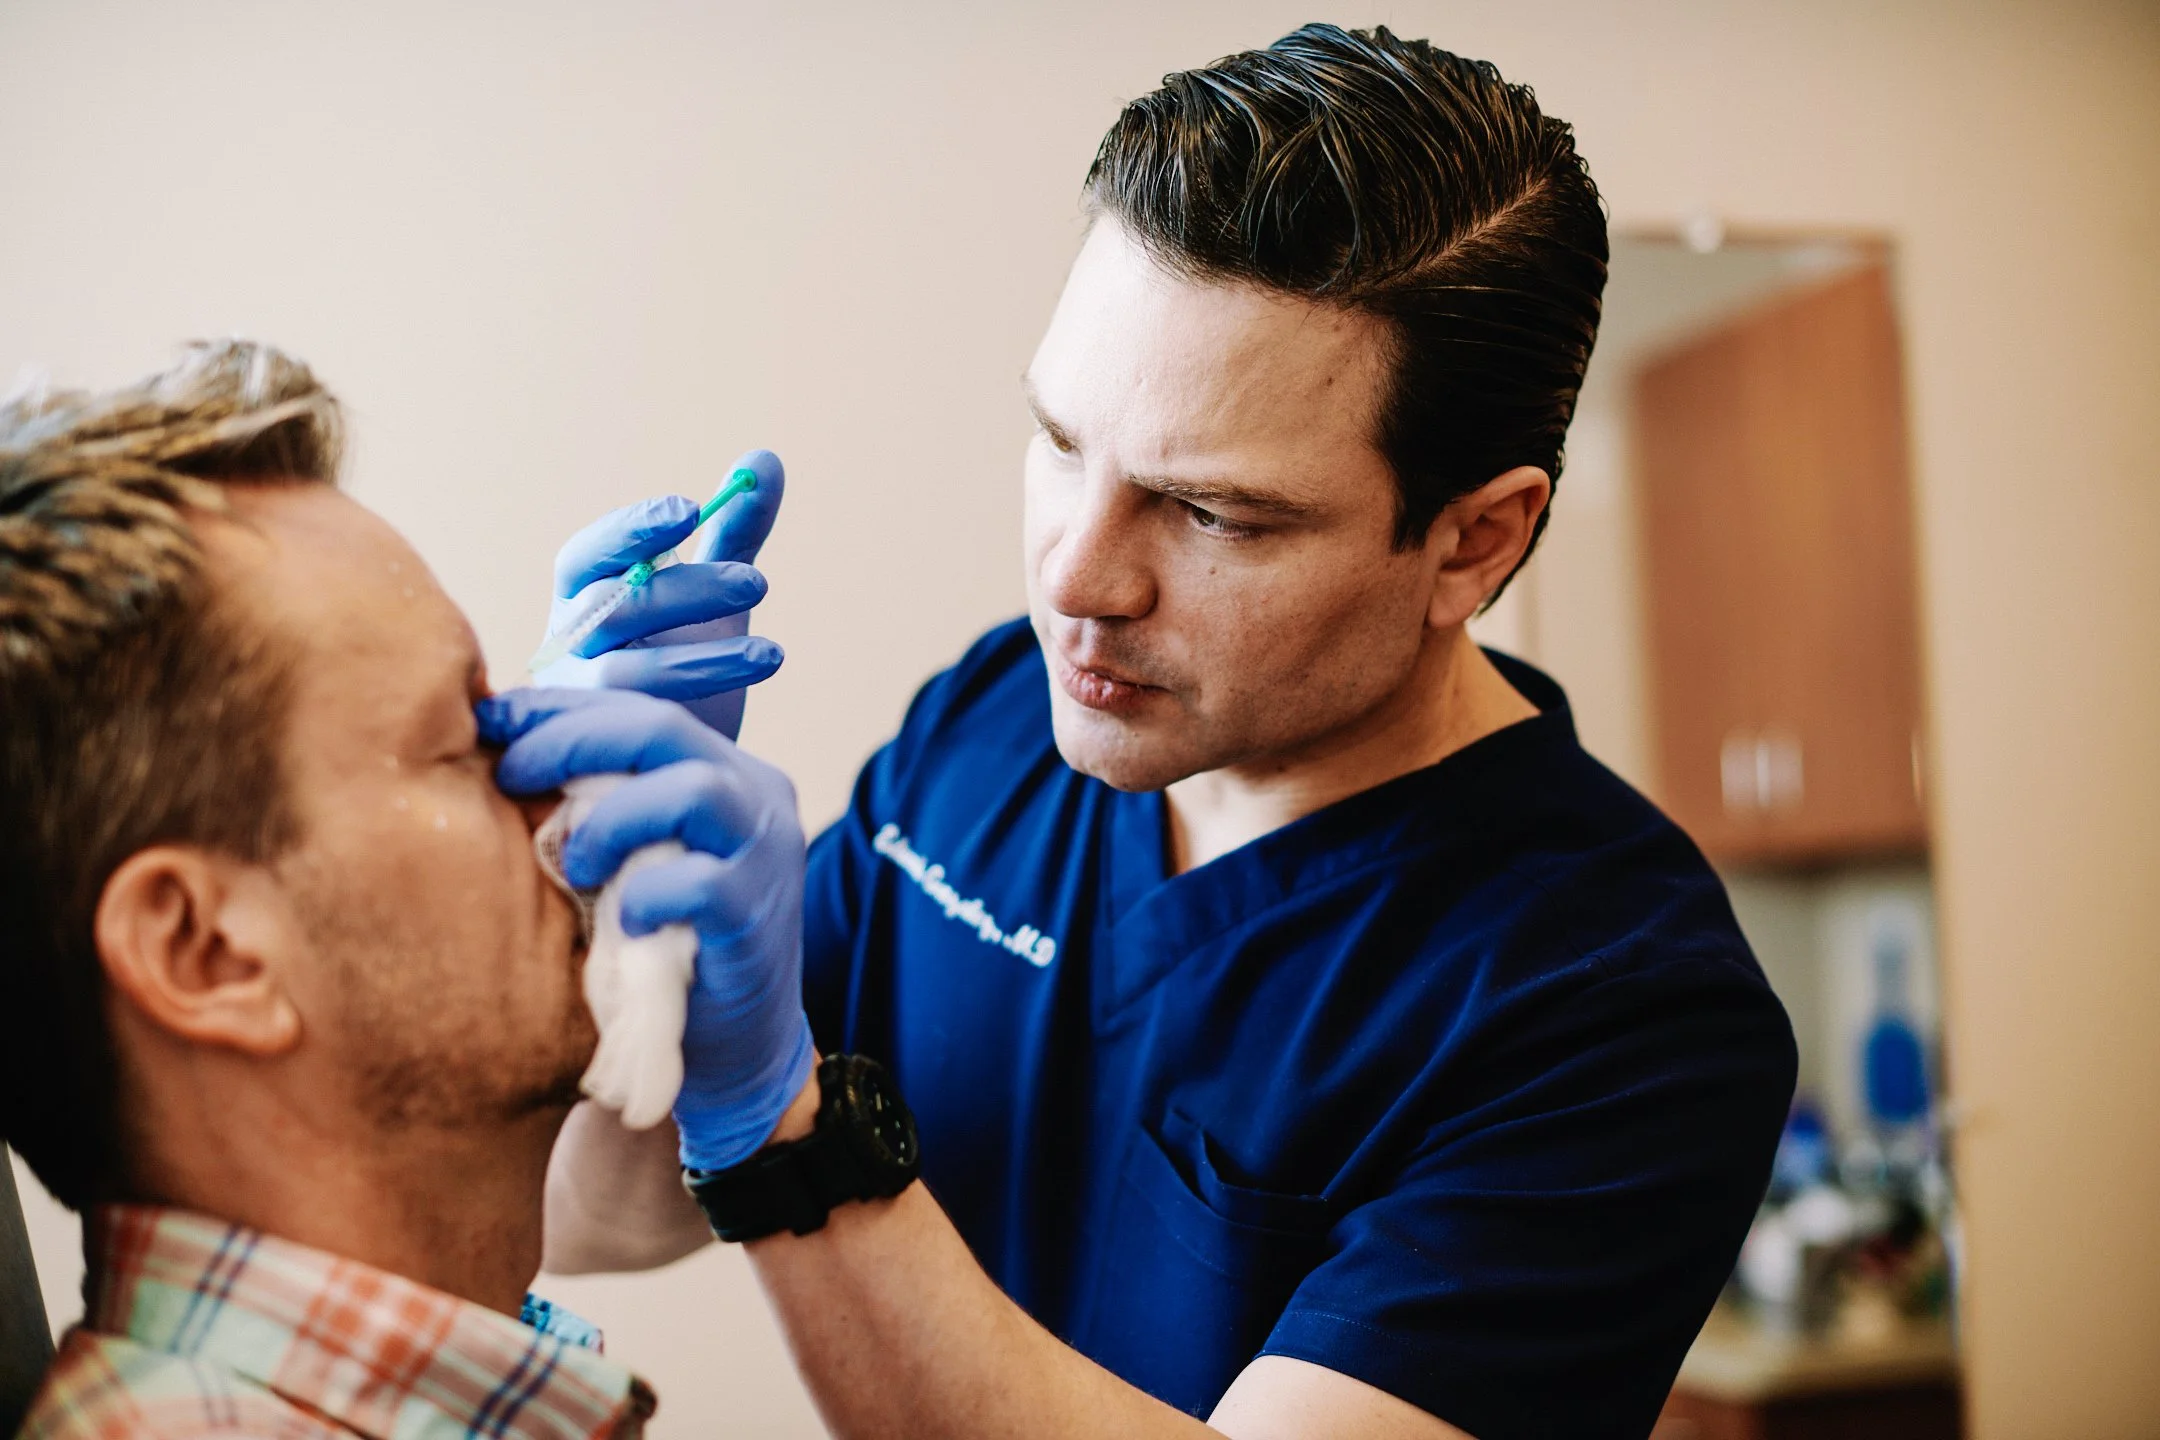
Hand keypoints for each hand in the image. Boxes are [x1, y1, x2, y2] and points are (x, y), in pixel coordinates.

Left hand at [480, 687, 815, 1170]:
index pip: (639, 707)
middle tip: (510, 774)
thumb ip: (600, 803)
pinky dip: (649, 896)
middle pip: (663, 727)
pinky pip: (702, 883)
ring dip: (612, 819)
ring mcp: (765, 853)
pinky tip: (625, 921)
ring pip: (693, 790)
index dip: (559, 707)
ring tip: (576, 864)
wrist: (735, 1047)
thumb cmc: (667, 945)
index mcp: (722, 769)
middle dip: (570, 741)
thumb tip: (498, 747)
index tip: (490, 718)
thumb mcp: (634, 856)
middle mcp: (754, 796)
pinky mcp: (758, 915)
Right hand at [534, 448, 786, 738]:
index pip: (585, 558)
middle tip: (759, 582)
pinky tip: (761, 667)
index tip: (690, 512)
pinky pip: (647, 717)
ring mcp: (580, 703)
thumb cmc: (676, 665)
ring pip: (627, 669)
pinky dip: (706, 686)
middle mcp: (569, 648)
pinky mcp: (606, 748)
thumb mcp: (708, 598)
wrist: (672, 765)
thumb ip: (731, 534)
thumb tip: (764, 459)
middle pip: (612, 607)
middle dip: (687, 590)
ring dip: (705, 654)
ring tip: (774, 651)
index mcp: (582, 601)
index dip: (631, 532)